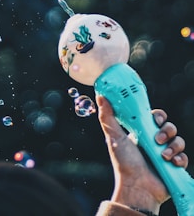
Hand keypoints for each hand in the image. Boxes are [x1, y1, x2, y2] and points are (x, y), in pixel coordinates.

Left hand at [96, 95, 187, 213]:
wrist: (137, 187)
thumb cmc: (124, 162)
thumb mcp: (114, 137)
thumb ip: (107, 117)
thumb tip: (101, 96)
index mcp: (142, 133)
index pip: (155, 117)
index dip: (158, 116)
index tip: (155, 119)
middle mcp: (155, 142)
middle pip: (169, 126)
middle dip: (167, 130)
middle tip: (157, 139)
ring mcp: (165, 153)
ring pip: (178, 140)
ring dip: (173, 146)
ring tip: (162, 155)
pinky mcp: (174, 166)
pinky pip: (184, 157)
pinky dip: (180, 158)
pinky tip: (171, 162)